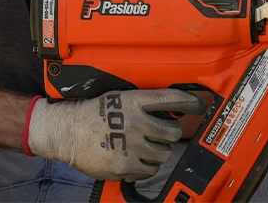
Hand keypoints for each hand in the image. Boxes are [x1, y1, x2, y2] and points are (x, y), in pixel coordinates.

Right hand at [26, 89, 205, 181]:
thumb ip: (140, 104)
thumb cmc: (91, 113)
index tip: (200, 104)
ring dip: (156, 151)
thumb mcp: (116, 98)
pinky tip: (133, 158)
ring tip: (141, 147)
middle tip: (157, 134)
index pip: (171, 99)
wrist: (66, 130)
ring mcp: (132, 144)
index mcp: (134, 101)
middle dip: (167, 134)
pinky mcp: (126, 164)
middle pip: (173, 131)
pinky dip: (145, 166)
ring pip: (163, 153)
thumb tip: (166, 110)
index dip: (190, 102)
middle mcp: (136, 121)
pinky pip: (150, 169)